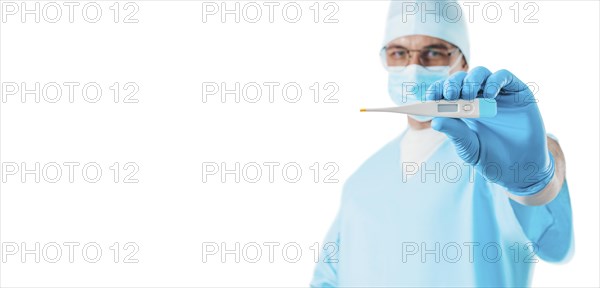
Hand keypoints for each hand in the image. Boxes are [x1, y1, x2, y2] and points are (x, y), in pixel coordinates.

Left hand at [425, 67, 553, 194]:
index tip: (429, 98)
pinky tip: (490, 95)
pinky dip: (494, 81)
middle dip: (452, 84)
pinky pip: (504, 76)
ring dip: (471, 81)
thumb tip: (434, 121)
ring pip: (480, 73)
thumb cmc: (491, 158)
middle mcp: (478, 97)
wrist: (520, 168)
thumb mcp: (469, 147)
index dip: (436, 90)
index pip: (445, 92)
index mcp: (461, 109)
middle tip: (450, 95)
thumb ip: (455, 133)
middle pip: (461, 79)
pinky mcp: (517, 92)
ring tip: (468, 95)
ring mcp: (498, 93)